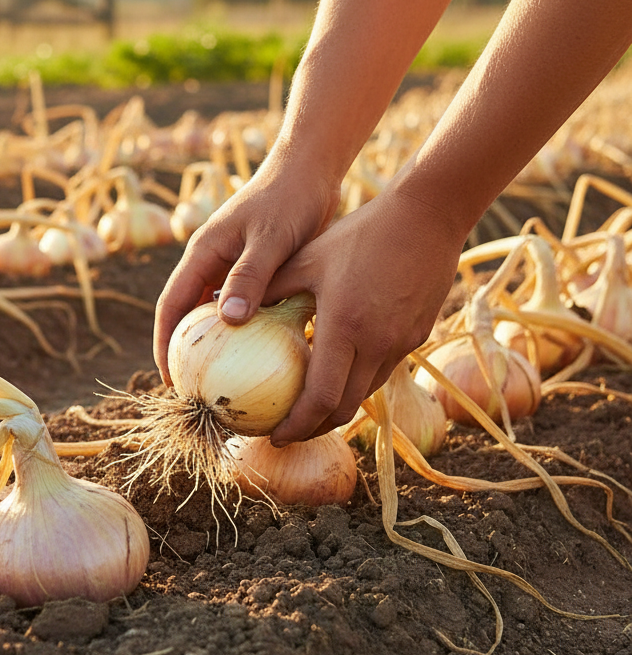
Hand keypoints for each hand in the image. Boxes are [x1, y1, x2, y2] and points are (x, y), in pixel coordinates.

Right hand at [153, 143, 339, 383]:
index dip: (164, 345)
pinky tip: (263, 359)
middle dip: (185, 353)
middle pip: (186, 315)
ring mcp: (231, 267)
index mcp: (202, 254)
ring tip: (228, 384)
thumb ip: (249, 276)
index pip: (171, 307)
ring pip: (215, 314)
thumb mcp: (269, 239)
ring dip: (216, 346)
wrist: (310, 170)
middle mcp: (210, 263)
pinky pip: (242, 309)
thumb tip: (227, 320)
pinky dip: (245, 334)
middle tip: (197, 392)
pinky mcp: (255, 270)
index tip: (169, 380)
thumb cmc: (289, 200)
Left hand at [258, 184, 464, 442]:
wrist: (426, 218)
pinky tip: (338, 373)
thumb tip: (227, 309)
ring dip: (336, 408)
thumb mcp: (307, 258)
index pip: (319, 398)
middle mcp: (376, 343)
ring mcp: (401, 343)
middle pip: (343, 408)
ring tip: (309, 410)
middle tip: (286, 431)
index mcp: (344, 327)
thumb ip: (269, 289)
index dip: (295, 426)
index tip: (272, 435)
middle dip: (313, 428)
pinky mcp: (417, 336)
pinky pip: (382, 370)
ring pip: (365, 393)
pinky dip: (357, 381)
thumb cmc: (358, 234)